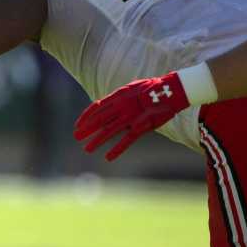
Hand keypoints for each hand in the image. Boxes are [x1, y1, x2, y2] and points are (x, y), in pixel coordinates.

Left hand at [73, 72, 189, 160]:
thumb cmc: (152, 88)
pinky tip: (108, 157)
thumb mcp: (131, 89)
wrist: (171, 91)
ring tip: (87, 149)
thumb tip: (107, 106)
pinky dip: (117, 149)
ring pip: (109, 131)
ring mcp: (131, 117)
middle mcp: (121, 106)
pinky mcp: (141, 127)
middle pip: (99, 120)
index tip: (77, 125)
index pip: (96, 107)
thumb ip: (118, 98)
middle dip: (86, 129)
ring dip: (97, 141)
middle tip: (76, 137)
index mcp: (118, 96)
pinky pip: (127, 140)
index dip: (85, 117)